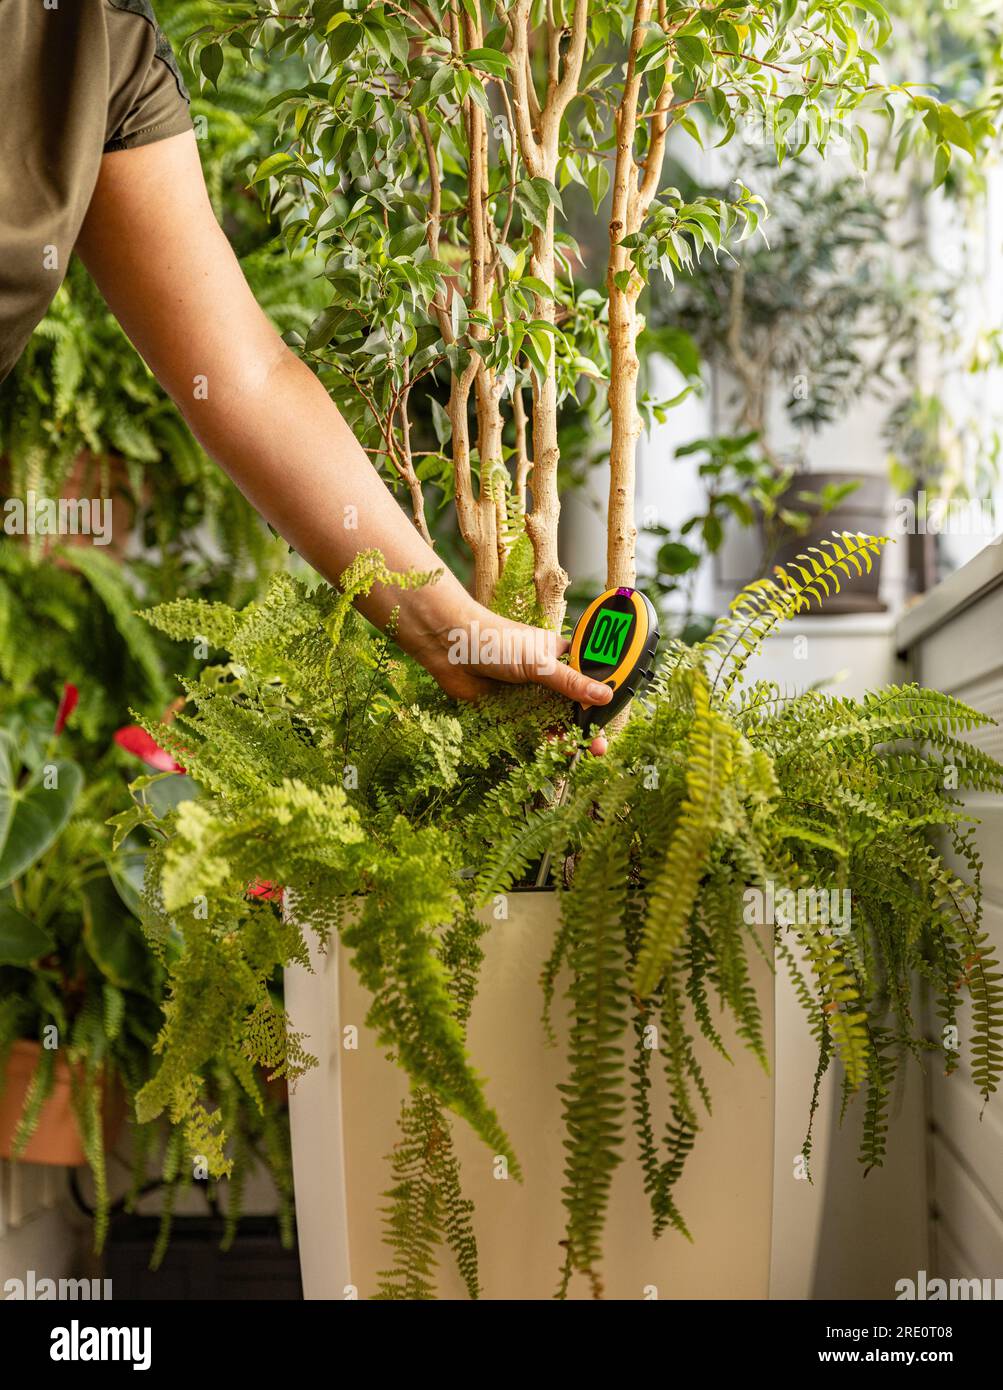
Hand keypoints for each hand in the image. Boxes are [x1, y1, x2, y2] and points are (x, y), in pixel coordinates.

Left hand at [402, 599, 612, 754]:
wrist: (449, 648)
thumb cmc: (496, 641)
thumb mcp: (538, 662)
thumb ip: (570, 683)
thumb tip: (605, 696)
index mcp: (561, 656)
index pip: (590, 678)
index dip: (603, 697)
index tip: (612, 716)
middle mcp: (548, 676)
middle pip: (574, 705)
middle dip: (587, 725)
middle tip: (598, 746)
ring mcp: (529, 695)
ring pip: (554, 720)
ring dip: (566, 737)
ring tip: (577, 752)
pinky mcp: (509, 711)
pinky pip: (530, 731)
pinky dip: (542, 743)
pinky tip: (553, 754)